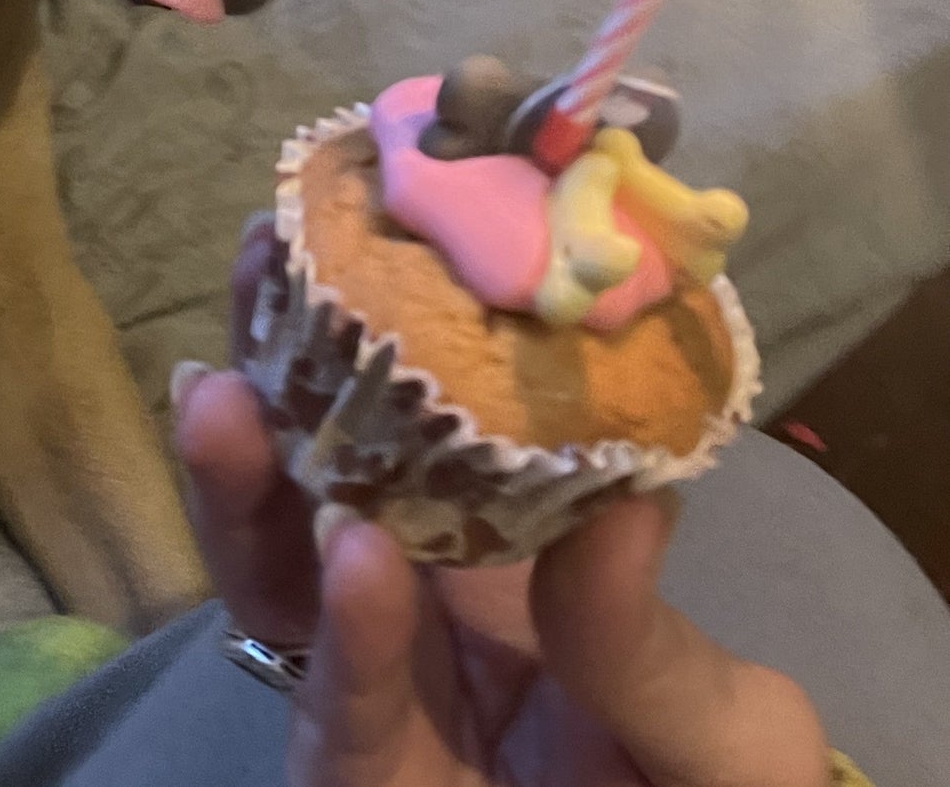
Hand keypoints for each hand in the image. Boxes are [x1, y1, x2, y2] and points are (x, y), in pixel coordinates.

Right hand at [172, 218, 828, 786]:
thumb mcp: (728, 732)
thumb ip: (654, 640)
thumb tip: (623, 498)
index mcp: (491, 558)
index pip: (419, 429)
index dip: (383, 331)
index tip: (367, 225)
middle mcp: (410, 603)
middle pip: (309, 476)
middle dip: (270, 369)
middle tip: (252, 265)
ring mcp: (369, 694)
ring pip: (276, 581)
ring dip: (246, 488)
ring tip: (227, 399)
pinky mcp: (356, 783)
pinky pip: (340, 710)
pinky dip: (347, 632)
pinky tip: (351, 557)